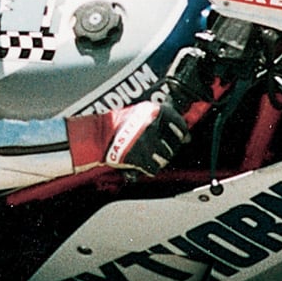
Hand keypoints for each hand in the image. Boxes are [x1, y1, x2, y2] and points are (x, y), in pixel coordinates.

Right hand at [66, 98, 189, 175]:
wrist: (97, 136)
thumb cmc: (117, 124)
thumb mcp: (140, 112)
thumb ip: (160, 119)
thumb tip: (183, 133)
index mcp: (154, 111)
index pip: (179, 124)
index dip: (181, 133)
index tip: (183, 137)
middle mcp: (153, 126)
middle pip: (174, 144)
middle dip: (169, 148)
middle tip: (161, 149)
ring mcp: (148, 143)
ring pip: (166, 158)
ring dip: (159, 159)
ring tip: (149, 156)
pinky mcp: (141, 159)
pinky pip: (153, 169)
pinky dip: (148, 168)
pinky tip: (141, 163)